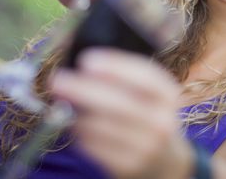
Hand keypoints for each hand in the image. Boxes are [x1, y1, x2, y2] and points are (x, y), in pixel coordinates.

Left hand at [49, 48, 192, 178]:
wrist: (163, 158)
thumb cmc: (146, 114)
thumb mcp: (148, 93)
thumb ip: (123, 75)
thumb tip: (82, 59)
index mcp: (168, 95)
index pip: (145, 77)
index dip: (115, 67)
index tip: (86, 60)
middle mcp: (161, 121)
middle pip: (119, 103)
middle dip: (84, 89)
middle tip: (58, 79)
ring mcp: (146, 146)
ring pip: (102, 126)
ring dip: (78, 112)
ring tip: (64, 100)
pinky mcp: (128, 166)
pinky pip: (94, 146)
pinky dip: (80, 132)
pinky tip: (77, 123)